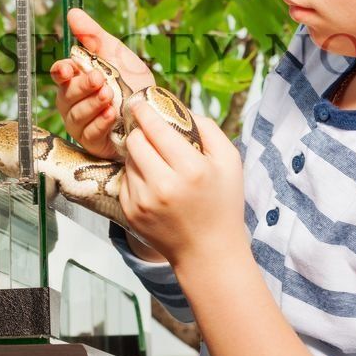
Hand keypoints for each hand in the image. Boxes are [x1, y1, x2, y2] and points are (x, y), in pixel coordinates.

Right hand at [50, 8, 155, 160]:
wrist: (157, 110)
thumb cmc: (133, 82)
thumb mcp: (116, 54)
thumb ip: (93, 36)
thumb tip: (73, 13)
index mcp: (76, 79)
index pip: (59, 74)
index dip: (60, 71)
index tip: (67, 68)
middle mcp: (73, 102)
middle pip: (67, 94)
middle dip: (83, 86)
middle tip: (99, 79)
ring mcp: (81, 123)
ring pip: (76, 115)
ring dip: (92, 104)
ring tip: (108, 95)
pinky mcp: (92, 142)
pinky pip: (90, 134)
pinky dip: (100, 123)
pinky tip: (112, 114)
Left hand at [119, 104, 247, 269]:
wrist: (209, 252)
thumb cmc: (223, 204)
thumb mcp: (230, 161)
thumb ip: (208, 128)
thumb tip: (178, 107)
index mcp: (191, 170)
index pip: (155, 129)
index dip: (144, 111)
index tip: (139, 103)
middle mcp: (164, 186)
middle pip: (135, 141)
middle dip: (141, 132)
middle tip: (148, 132)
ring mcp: (143, 202)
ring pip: (128, 160)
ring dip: (139, 155)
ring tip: (157, 162)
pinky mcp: (130, 213)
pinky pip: (125, 180)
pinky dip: (136, 176)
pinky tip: (153, 183)